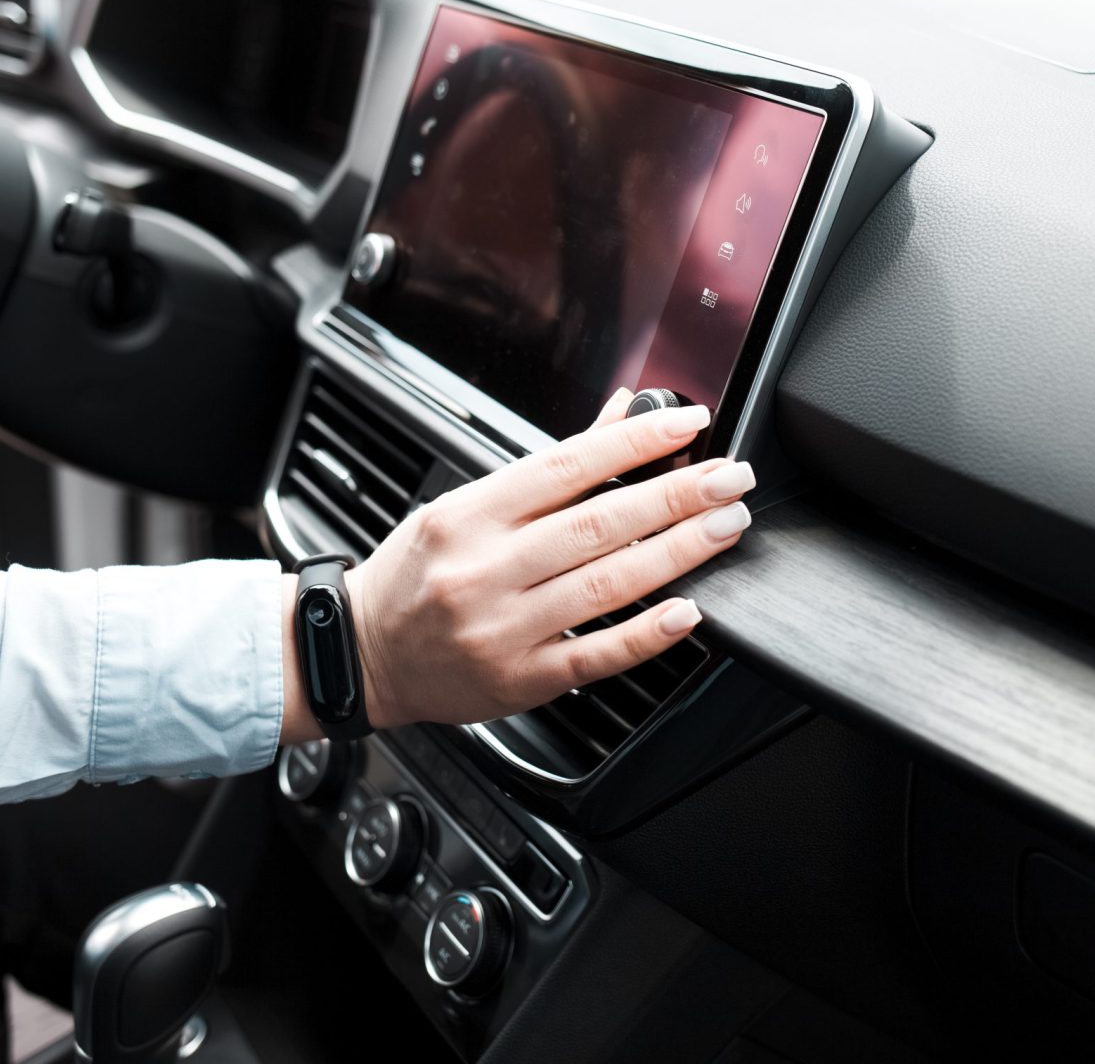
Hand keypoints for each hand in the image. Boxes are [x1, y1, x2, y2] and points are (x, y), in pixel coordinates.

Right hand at [280, 389, 756, 738]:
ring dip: (677, 553)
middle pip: (598, 524)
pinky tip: (686, 611)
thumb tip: (622, 414)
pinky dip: (646, 633)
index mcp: (470, 515)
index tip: (691, 426)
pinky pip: (596, 655)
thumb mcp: (465, 504)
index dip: (636, 442)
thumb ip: (550, 467)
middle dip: (677, 496)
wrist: (363, 653)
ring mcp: (504, 628)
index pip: (568, 466)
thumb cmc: (417, 573)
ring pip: (606, 585)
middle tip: (731, 479)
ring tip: (724, 527)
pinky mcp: (521, 679)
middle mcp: (486, 569)